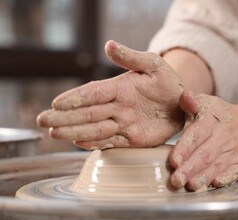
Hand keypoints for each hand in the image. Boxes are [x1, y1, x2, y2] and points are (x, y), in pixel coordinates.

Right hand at [37, 40, 184, 148]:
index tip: (57, 103)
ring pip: (94, 128)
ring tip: (53, 133)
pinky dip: (93, 143)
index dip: (76, 98)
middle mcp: (117, 106)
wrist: (182, 105)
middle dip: (64, 117)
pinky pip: (110, 141)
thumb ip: (131, 57)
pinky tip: (77, 143)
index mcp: (120, 87)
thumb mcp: (153, 65)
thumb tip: (108, 45)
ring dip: (73, 131)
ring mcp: (123, 123)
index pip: (94, 92)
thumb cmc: (169, 82)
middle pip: (87, 112)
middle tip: (42, 121)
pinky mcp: (131, 138)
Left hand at [169, 91, 237, 190]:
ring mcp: (233, 152)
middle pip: (205, 155)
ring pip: (217, 166)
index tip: (173, 160)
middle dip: (190, 169)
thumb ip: (191, 101)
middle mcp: (223, 138)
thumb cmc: (218, 114)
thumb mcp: (205, 102)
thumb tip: (185, 97)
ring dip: (203, 177)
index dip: (185, 148)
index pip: (196, 135)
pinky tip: (215, 184)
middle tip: (175, 180)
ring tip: (190, 186)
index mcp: (211, 121)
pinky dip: (226, 179)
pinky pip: (235, 173)